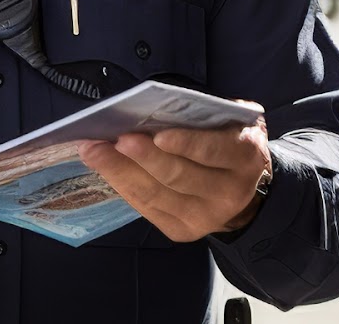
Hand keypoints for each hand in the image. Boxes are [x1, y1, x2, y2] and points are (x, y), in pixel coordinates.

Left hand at [80, 104, 268, 242]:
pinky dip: (121, 183)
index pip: (213, 150)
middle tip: (114, 139)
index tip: (158, 134)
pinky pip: (146, 207)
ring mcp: (205, 217)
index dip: (185, 144)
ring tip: (93, 150)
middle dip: (143, 157)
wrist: (242, 190)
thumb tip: (152, 107)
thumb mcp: (229, 120)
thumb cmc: (225, 141)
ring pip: (156, 194)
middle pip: (179, 175)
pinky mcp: (182, 231)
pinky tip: (102, 165)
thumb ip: (204, 114)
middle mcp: (229, 192)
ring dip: (119, 170)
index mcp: (244, 156)